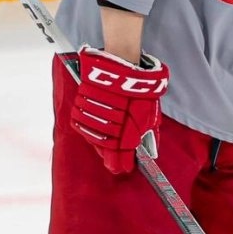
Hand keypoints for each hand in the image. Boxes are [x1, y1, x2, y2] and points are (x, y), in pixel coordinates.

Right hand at [70, 47, 168, 173]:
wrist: (121, 65)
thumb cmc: (139, 88)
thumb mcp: (151, 113)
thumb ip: (149, 133)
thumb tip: (148, 150)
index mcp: (128, 129)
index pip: (121, 155)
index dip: (122, 164)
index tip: (124, 168)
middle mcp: (109, 126)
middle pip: (106, 149)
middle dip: (110, 157)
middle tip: (114, 163)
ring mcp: (94, 117)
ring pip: (94, 139)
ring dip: (100, 145)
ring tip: (105, 148)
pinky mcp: (82, 106)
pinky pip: (83, 126)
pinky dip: (90, 132)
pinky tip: (96, 134)